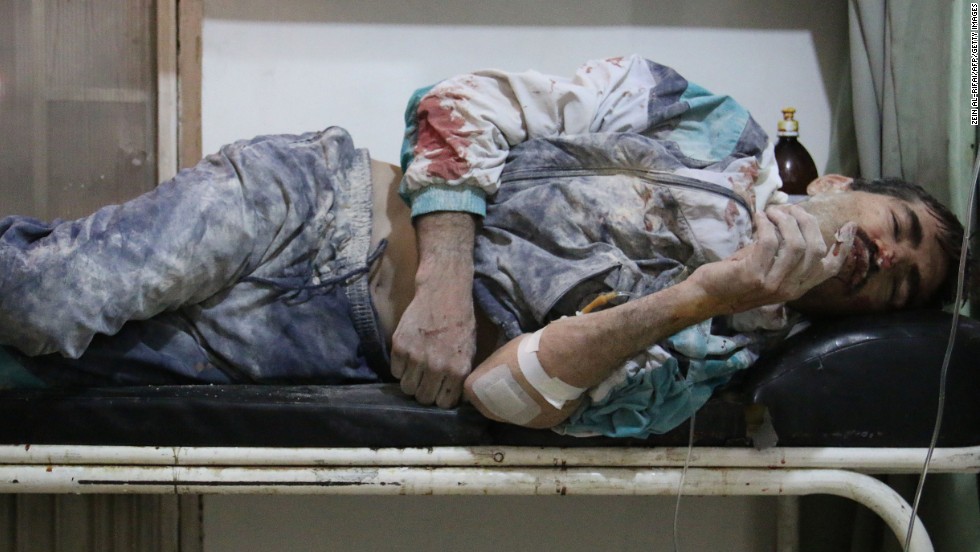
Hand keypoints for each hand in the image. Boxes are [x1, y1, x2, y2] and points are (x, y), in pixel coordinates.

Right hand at [390, 279, 476, 407]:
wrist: (444, 293)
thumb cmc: (460, 322)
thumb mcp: (470, 351)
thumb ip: (461, 376)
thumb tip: (454, 398)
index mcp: (457, 370)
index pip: (444, 403)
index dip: (441, 398)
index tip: (440, 390)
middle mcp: (436, 367)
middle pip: (423, 398)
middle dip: (425, 392)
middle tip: (427, 381)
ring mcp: (416, 357)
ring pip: (407, 388)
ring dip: (412, 382)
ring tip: (417, 370)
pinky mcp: (399, 346)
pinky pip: (395, 371)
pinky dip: (400, 368)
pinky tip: (409, 357)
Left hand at [688, 205, 854, 314]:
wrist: (707, 296)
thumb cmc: (735, 278)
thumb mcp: (768, 267)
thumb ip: (785, 251)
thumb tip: (796, 220)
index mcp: (799, 286)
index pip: (830, 268)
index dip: (844, 246)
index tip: (849, 226)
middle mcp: (791, 287)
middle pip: (815, 248)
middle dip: (805, 221)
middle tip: (788, 209)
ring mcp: (774, 284)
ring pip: (796, 244)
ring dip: (784, 220)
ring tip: (771, 212)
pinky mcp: (755, 276)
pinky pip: (770, 241)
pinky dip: (766, 224)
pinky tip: (759, 218)